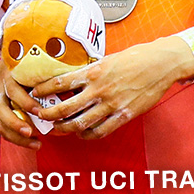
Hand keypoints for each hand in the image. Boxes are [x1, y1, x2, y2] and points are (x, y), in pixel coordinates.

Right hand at [0, 57, 41, 148]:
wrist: (7, 70)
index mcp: (9, 77)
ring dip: (16, 135)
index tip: (39, 111)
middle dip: (14, 122)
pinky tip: (30, 142)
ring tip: (35, 144)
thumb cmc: (26, 70)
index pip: (13, 90)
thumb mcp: (35, 70)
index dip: (25, 102)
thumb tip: (68, 95)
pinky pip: (1, 128)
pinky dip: (15, 138)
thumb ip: (47, 81)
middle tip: (30, 132)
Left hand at [33, 36, 193, 139]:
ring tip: (58, 128)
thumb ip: (90, 71)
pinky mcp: (124, 115)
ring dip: (65, 127)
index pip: (60, 82)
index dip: (43, 90)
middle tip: (41, 116)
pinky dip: (88, 134)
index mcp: (93, 72)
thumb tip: (73, 79)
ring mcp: (111, 104)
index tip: (34, 94)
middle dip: (49, 114)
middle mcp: (99, 89)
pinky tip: (82, 133)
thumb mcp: (106, 60)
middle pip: (66, 107)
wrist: (159, 64)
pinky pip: (101, 130)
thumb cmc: (134, 58)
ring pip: (81, 122)